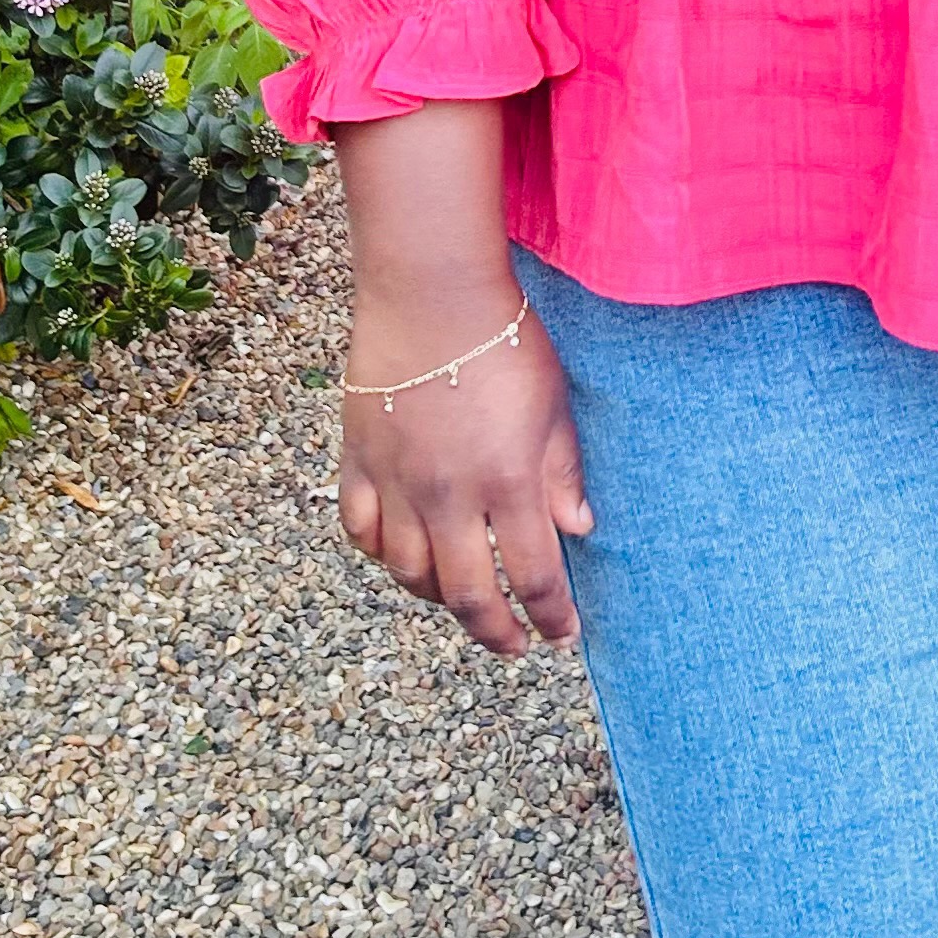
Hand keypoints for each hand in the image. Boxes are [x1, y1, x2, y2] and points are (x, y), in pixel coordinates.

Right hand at [337, 305, 592, 656]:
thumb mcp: (554, 406)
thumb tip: (577, 530)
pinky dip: (382, 554)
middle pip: (468, 595)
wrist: (430, 292)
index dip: (550, 616)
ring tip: (462, 600)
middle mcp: (450, 495)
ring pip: (410, 573)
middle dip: (496, 631)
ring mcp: (398, 483)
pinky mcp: (359, 461)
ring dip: (440, 599)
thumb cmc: (504, 340)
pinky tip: (403, 556)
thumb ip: (563, 474)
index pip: (533, 576)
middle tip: (514, 645)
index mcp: (509, 482)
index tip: (561, 634)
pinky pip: (362, 531)